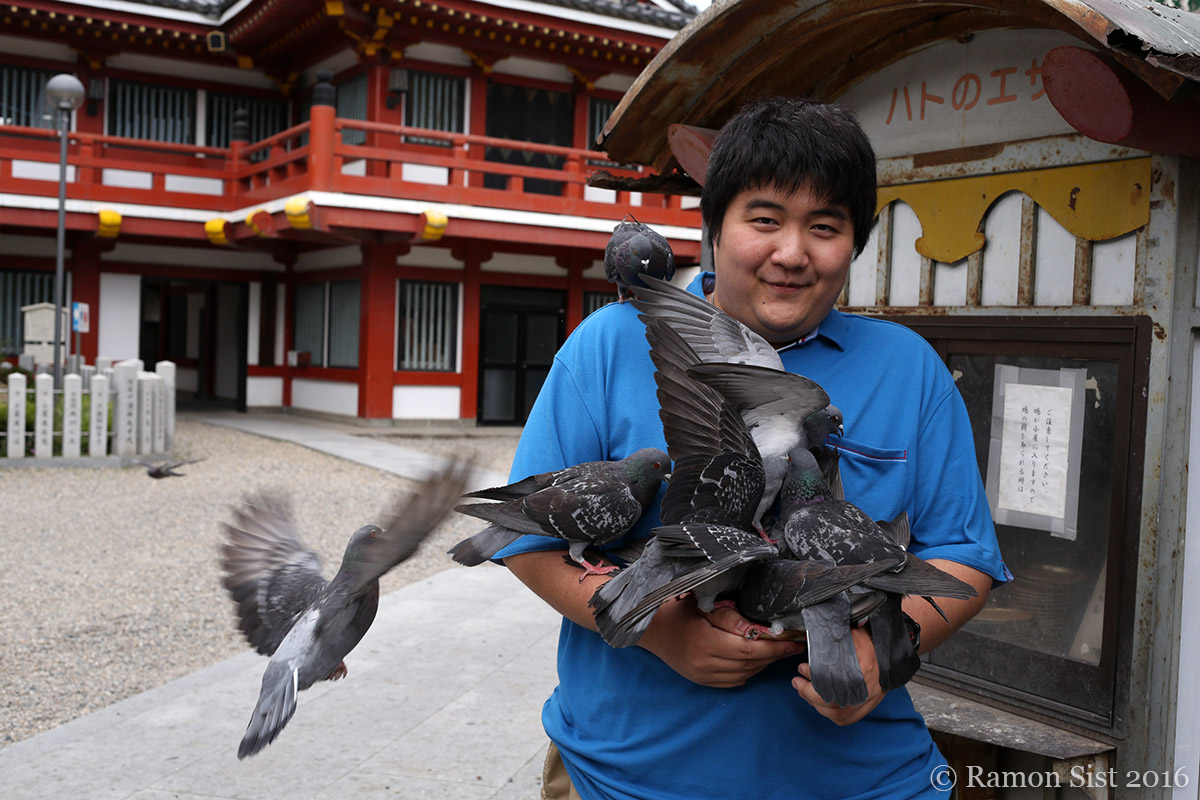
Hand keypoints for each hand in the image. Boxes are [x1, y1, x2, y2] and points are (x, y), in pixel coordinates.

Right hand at [638, 594, 803, 687]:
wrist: (652, 630)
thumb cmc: (678, 610)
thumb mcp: (702, 604)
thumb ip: (730, 617)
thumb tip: (757, 629)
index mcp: (705, 641)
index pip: (749, 649)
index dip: (774, 647)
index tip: (792, 641)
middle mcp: (704, 663)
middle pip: (750, 663)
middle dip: (775, 655)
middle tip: (794, 645)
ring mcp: (703, 676)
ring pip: (745, 674)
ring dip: (764, 663)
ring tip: (779, 650)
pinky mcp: (703, 681)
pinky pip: (735, 680)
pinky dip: (750, 670)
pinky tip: (757, 659)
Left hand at [792, 626, 884, 724]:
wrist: (890, 653)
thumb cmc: (873, 643)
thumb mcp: (854, 634)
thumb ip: (835, 639)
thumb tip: (813, 636)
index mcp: (862, 669)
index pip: (831, 682)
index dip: (812, 679)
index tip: (801, 669)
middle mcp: (866, 689)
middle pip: (832, 702)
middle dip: (809, 693)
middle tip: (798, 682)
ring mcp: (868, 700)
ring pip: (837, 714)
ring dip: (817, 705)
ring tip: (805, 691)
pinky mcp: (869, 705)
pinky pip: (847, 719)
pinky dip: (832, 715)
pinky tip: (821, 705)